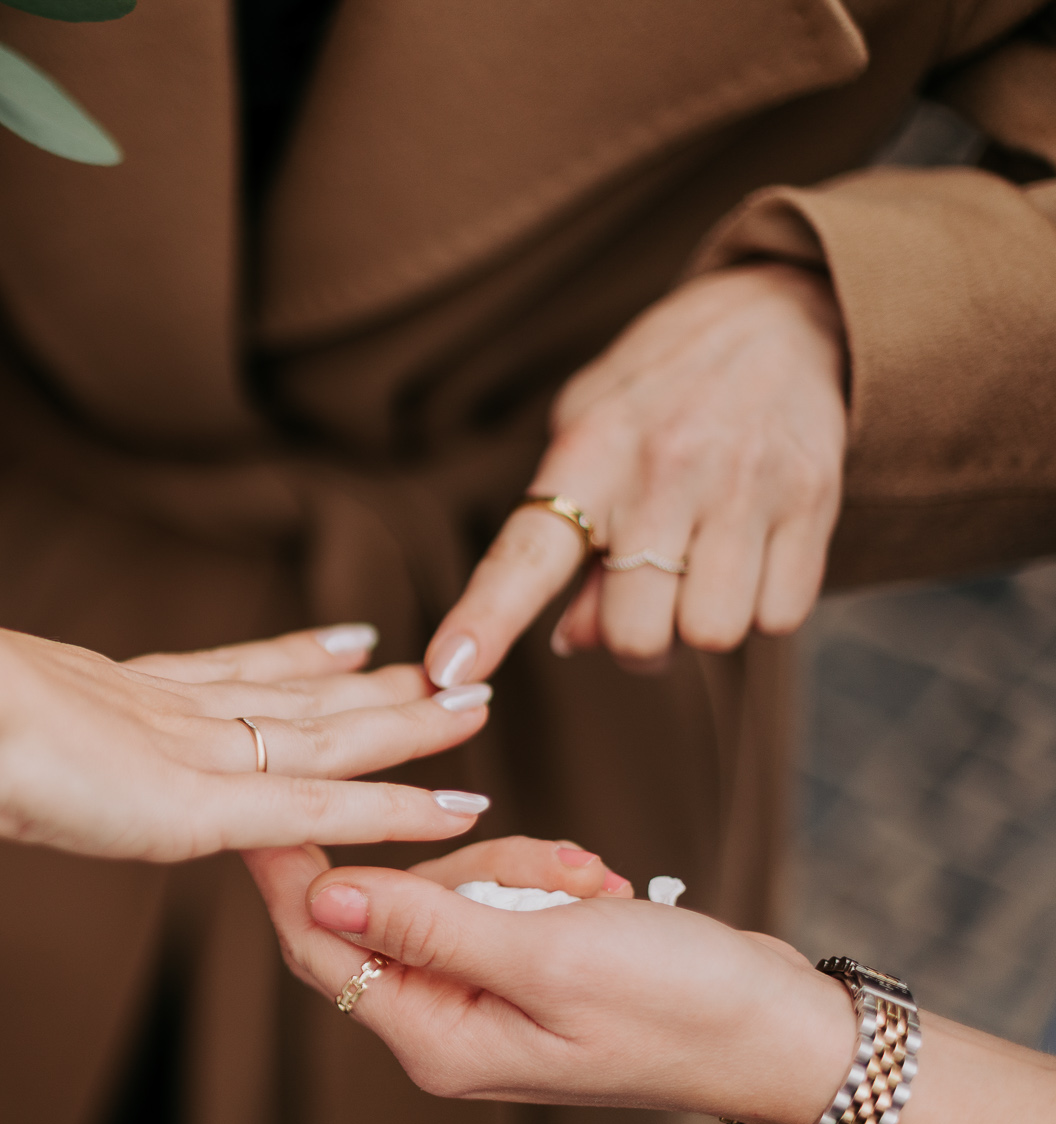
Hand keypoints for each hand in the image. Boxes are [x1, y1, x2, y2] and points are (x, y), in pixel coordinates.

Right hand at [0, 588, 502, 862]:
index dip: (294, 658)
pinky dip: (397, 808)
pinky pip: (327, 809)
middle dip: (371, 687)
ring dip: (407, 728)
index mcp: (116, 693)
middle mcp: (171, 711)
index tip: (346, 642)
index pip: (229, 672)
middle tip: (441, 665)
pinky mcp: (206, 805)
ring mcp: (195, 754)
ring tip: (472, 704)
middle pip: (297, 695)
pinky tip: (460, 803)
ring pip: (332, 739)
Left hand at [246, 840, 858, 1123]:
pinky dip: (544, 877)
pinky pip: (497, 893)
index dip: (285, 869)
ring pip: (448, 886)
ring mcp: (480, 996)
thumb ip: (428, 920)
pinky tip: (602, 887)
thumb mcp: (545, 953)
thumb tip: (322, 889)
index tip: (265, 795)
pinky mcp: (518, 966)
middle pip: (389, 905)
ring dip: (519, 868)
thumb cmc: (676, 1005)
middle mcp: (443, 1023)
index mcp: (433, 1037)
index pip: (318, 944)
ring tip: (596, 888)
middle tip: (556, 876)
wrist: (779, 1029)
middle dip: (462, 865)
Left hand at [422, 263, 846, 684]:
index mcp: (589, 453)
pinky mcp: (814, 501)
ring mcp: (744, 488)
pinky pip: (781, 617)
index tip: (451, 669)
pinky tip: (750, 555)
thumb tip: (575, 641)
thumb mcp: (587, 433)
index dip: (485, 620)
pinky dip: (762, 608)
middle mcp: (664, 472)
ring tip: (700, 565)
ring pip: (712, 634)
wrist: (778, 313)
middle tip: (644, 593)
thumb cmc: (658, 393)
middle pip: (635, 634)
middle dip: (635, 638)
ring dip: (700, 622)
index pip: (526, 555)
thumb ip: (565, 538)